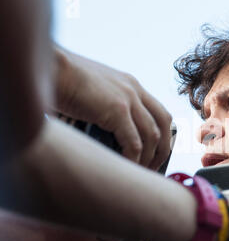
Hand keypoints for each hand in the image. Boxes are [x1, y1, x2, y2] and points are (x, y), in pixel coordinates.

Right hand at [54, 46, 171, 169]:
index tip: (157, 152)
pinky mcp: (117, 110)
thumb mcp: (94, 91)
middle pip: (164, 123)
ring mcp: (128, 99)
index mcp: (131, 85)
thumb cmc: (63, 81)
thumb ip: (107, 107)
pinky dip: (133, 159)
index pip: (159, 112)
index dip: (164, 135)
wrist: (50, 68)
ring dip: (149, 158)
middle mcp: (134, 90)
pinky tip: (126, 168)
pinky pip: (134, 143)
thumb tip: (106, 133)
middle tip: (154, 167)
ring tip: (140, 172)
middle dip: (164, 148)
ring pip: (152, 136)